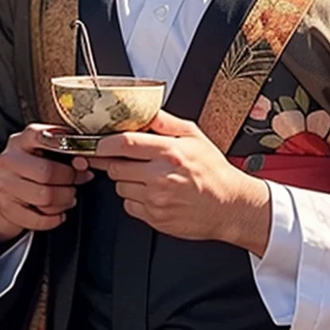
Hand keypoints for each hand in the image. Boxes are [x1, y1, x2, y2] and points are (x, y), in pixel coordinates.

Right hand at [0, 124, 92, 245]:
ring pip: (45, 197)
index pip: (40, 136)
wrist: (6, 186)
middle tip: (80, 180)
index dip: (64, 147)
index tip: (81, 157)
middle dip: (71, 179)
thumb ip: (67, 151)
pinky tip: (59, 213)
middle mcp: (10, 160)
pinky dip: (55, 219)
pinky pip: (38, 219)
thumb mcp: (47, 150)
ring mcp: (5, 185)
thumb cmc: (34, 165)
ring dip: (65, 200)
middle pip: (47, 172)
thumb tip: (83, 163)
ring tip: (70, 197)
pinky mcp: (6, 208)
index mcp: (22, 140)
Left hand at [81, 110, 270, 252]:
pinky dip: (135, 199)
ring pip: (120, 187)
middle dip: (115, 162)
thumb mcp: (195, 137)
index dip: (105, 143)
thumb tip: (144, 111)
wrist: (230, 206)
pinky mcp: (155, 218)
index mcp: (170, 152)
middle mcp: (161, 177)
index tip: (99, 143)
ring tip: (147, 177)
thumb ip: (166, 122)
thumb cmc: (214, 172)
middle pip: (115, 167)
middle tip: (127, 160)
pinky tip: (153, 193)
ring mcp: (157, 200)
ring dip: (126, 181)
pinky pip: (129, 206)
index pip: (125, 143)